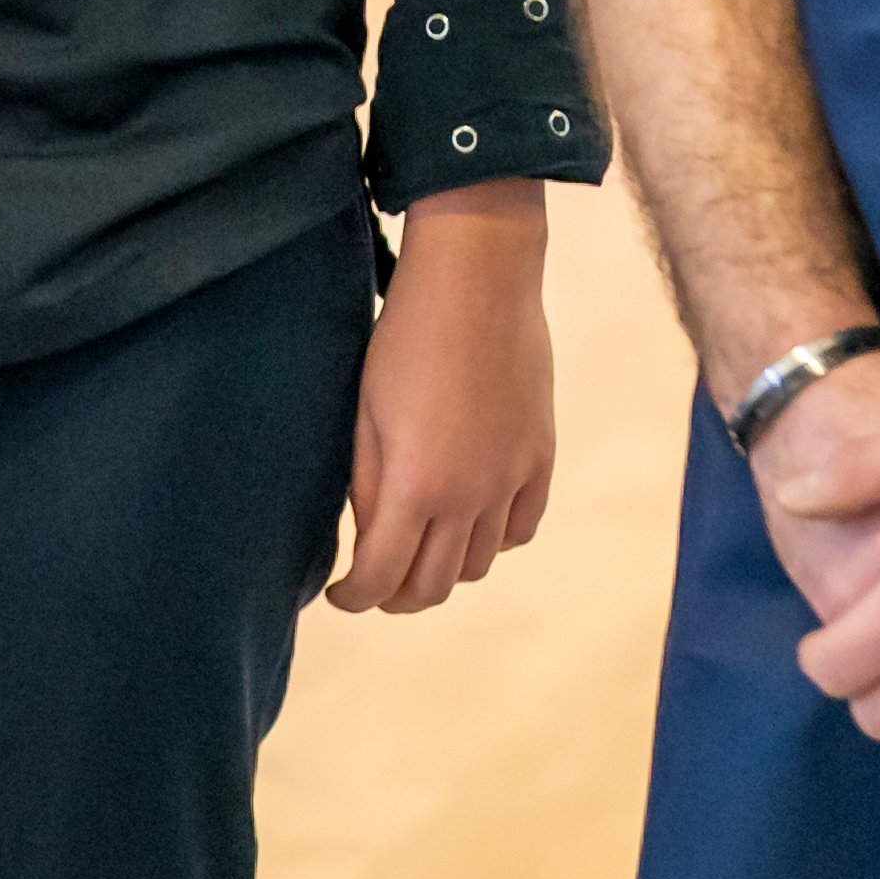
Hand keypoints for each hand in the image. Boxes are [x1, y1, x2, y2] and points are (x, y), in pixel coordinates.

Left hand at [333, 182, 556, 612]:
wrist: (479, 281)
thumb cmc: (405, 338)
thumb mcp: (365, 413)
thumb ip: (365, 484)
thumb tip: (367, 536)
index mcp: (415, 484)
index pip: (383, 576)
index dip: (356, 598)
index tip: (338, 594)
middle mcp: (470, 494)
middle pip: (435, 585)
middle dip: (397, 596)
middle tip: (373, 585)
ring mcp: (513, 478)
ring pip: (481, 563)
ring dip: (444, 570)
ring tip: (417, 550)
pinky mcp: (541, 458)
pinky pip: (521, 528)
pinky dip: (493, 540)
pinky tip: (468, 523)